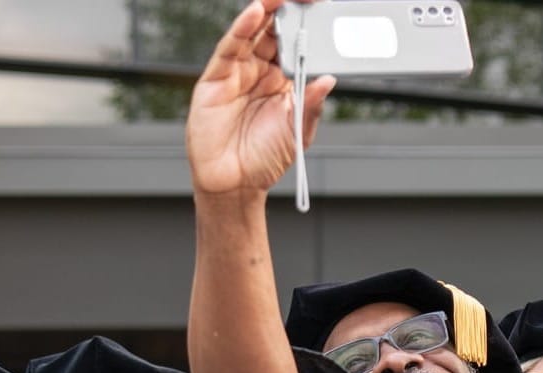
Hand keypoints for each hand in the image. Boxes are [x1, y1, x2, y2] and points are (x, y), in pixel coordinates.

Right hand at [186, 0, 335, 198]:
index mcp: (279, 81)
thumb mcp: (298, 131)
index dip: (304, 24)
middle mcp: (257, 73)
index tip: (320, 5)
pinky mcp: (214, 80)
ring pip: (251, 32)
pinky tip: (255, 12)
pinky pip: (229, 48)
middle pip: (271, 30)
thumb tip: (328, 79)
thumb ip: (311, 105)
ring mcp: (235, 74)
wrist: (235, 185)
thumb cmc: (263, 160)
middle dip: (287, 9)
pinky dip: (242, 28)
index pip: (292, 43)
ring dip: (266, 10)